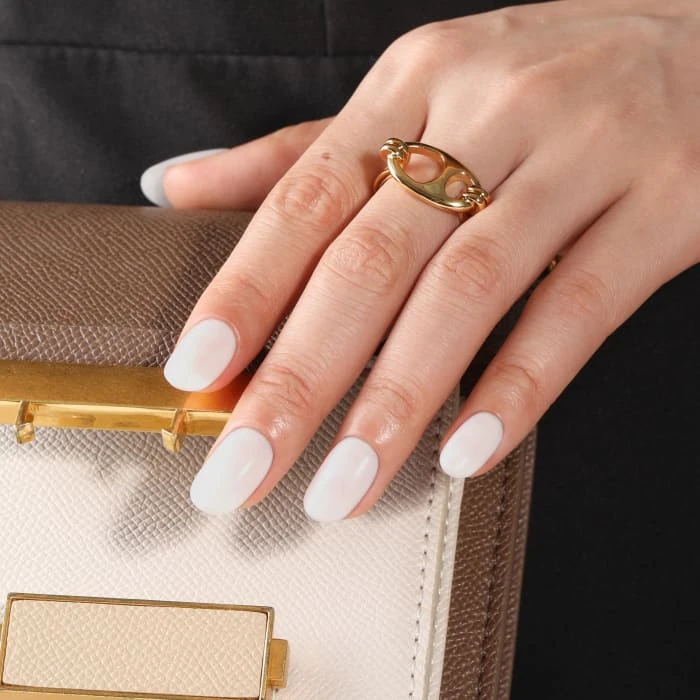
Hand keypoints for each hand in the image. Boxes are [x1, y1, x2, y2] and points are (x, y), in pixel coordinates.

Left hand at [143, 0, 699, 519]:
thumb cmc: (543, 80)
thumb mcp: (418, 93)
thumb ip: (301, 152)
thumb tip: (177, 187)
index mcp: (413, 84)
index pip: (304, 199)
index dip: (245, 292)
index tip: (196, 374)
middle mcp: (488, 111)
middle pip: (371, 261)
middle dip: (299, 377)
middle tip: (245, 467)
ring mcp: (581, 156)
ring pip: (467, 294)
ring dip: (396, 401)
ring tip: (341, 486)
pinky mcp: (663, 205)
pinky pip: (578, 307)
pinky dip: (518, 385)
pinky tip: (467, 451)